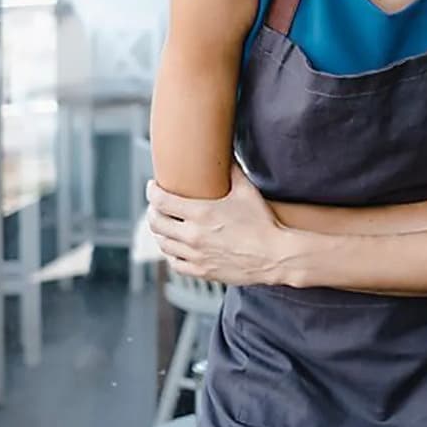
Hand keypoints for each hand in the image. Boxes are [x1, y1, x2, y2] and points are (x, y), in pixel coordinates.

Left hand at [146, 166, 290, 285]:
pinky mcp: (201, 271)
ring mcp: (195, 255)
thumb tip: (226, 155)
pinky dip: (170, 253)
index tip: (153, 187)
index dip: (152, 191)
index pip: (161, 201)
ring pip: (162, 243)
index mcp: (201, 213)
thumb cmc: (263, 224)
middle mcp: (193, 235)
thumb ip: (233, 171)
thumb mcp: (247, 191)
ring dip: (159, 232)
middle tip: (156, 205)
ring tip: (164, 225)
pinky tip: (174, 247)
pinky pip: (174, 263)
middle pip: (156, 223)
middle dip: (152, 211)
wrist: (275, 256)